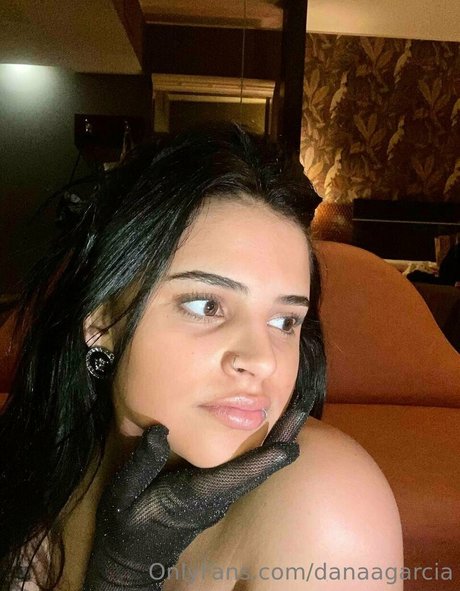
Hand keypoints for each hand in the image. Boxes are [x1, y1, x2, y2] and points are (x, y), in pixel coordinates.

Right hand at [83, 389, 314, 590]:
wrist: (131, 559)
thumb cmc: (126, 526)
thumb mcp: (123, 495)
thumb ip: (142, 465)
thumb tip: (161, 431)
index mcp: (196, 495)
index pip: (237, 476)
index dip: (265, 460)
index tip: (293, 446)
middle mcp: (214, 496)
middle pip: (256, 468)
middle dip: (281, 441)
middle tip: (303, 412)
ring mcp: (217, 497)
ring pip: (254, 468)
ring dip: (276, 442)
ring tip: (294, 415)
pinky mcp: (214, 494)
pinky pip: (245, 469)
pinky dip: (262, 449)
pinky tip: (268, 432)